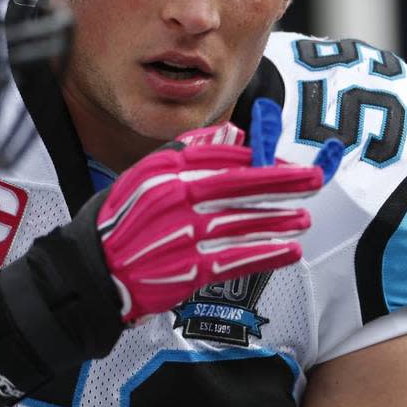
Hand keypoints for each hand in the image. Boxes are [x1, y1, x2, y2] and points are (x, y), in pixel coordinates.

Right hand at [99, 98, 342, 322]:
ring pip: (242, 223)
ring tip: (302, 218)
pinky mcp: (188, 270)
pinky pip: (236, 259)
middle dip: (281, 181)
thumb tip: (231, 135)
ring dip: (278, 220)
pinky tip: (287, 250)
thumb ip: (185, 151)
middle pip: (239, 186)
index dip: (256, 158)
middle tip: (312, 179)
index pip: (219, 157)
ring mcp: (182, 235)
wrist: (93, 271)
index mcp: (164, 172)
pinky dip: (264, 254)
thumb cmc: (121, 222)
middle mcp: (174, 199)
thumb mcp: (143, 176)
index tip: (281, 160)